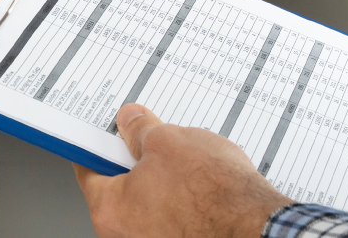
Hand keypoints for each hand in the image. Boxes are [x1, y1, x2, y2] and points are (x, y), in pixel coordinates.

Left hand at [75, 104, 294, 237]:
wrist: (258, 226)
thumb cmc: (215, 194)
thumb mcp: (170, 142)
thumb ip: (141, 130)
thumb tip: (130, 121)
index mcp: (110, 210)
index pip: (88, 170)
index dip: (98, 144)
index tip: (105, 132)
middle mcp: (125, 235)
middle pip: (119, 188)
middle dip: (135, 161)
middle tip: (152, 141)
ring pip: (148, 202)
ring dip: (161, 181)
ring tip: (185, 164)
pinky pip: (172, 216)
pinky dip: (180, 200)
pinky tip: (200, 185)